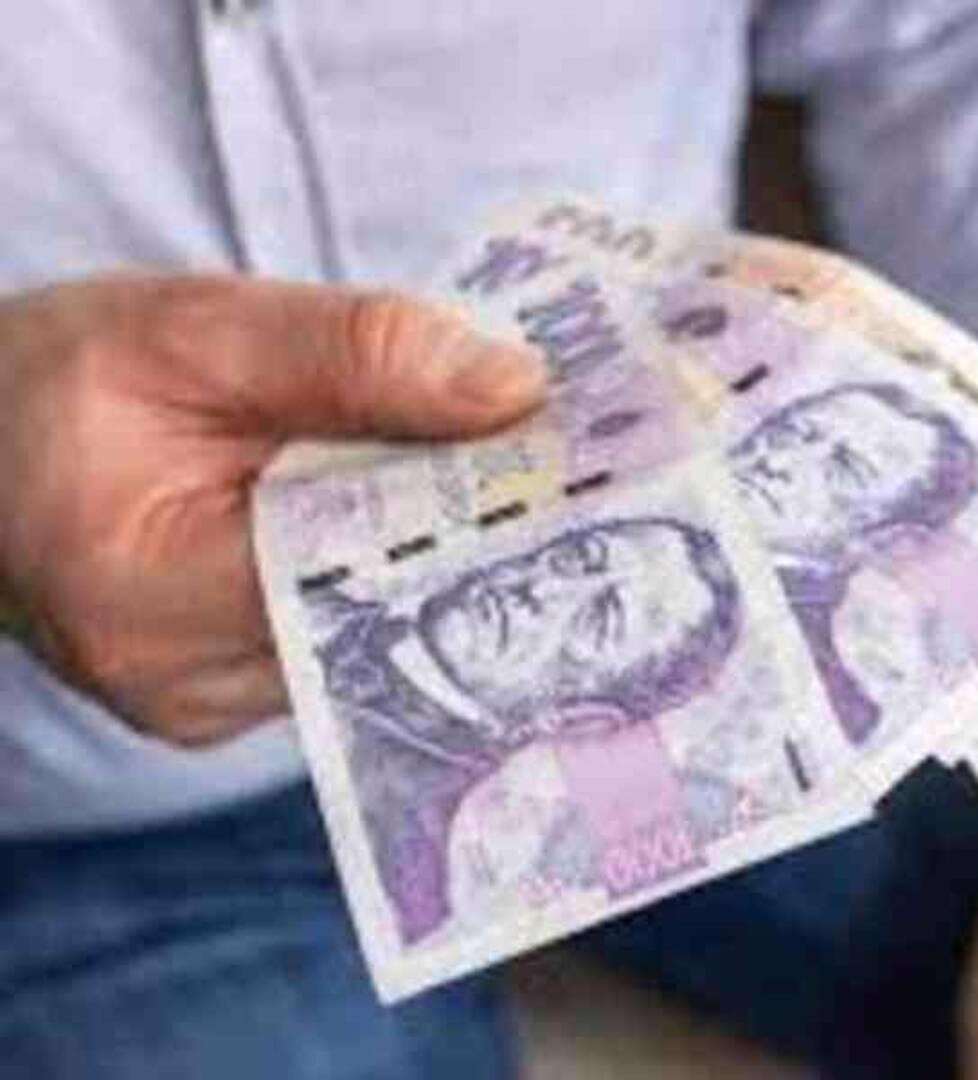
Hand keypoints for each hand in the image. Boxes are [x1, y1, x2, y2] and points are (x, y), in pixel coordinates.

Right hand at [0, 274, 544, 744]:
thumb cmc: (56, 379)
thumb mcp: (194, 328)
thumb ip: (353, 352)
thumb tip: (514, 387)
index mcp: (151, 593)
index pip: (372, 569)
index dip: (484, 512)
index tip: (574, 459)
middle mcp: (182, 685)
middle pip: (390, 610)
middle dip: (478, 528)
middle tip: (572, 460)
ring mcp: (206, 709)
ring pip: (379, 629)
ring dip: (435, 548)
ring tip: (499, 474)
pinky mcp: (227, 699)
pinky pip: (345, 636)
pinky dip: (385, 568)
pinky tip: (420, 513)